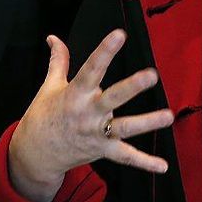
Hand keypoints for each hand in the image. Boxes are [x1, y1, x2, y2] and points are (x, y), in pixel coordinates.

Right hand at [8, 29, 174, 201]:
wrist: (34, 154)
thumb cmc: (43, 116)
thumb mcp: (49, 87)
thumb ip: (58, 61)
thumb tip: (53, 37)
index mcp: (75, 93)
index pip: (91, 68)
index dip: (105, 51)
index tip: (119, 35)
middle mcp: (87, 113)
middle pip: (112, 98)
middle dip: (132, 87)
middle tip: (151, 75)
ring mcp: (96, 133)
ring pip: (124, 127)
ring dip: (146, 122)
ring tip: (168, 116)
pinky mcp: (102, 150)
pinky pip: (125, 157)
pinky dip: (144, 162)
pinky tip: (162, 166)